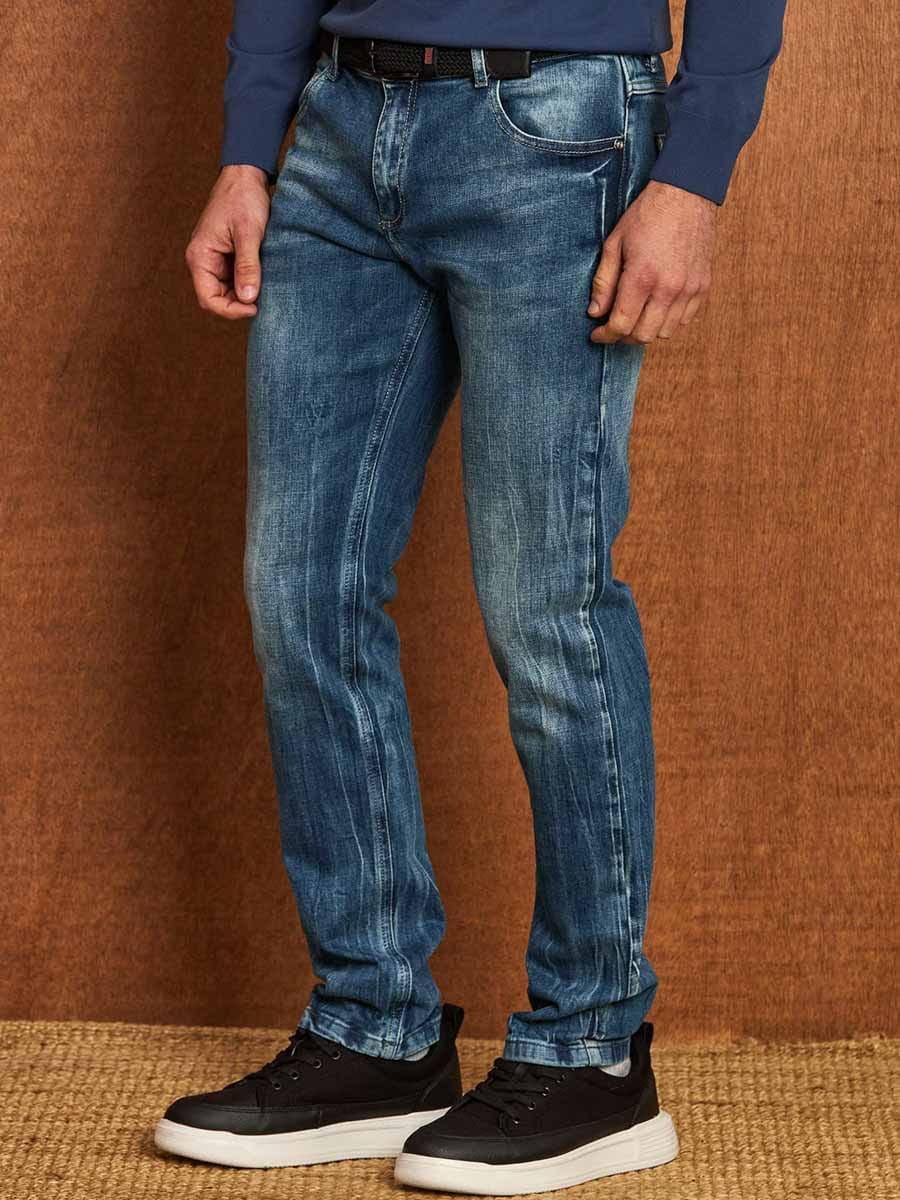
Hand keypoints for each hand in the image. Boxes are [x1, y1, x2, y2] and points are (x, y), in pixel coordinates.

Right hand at [185, 165, 270, 319]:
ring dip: (244, 295)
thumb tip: (248, 299)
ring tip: (266, 288)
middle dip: (238, 305)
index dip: (230, 310)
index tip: (255, 308)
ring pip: (227, 292)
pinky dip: (248, 284)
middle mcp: (202, 261)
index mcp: (199, 256)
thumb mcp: (249, 233)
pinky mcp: (226, 257)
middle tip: (264, 301)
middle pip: (216, 299)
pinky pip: (234, 280)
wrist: (245, 175)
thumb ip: (248, 267)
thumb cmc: (243, 198)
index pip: (208, 299)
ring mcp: (214, 260)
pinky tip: (263, 280)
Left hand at [588, 181, 716, 344]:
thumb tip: (595, 312)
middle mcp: (668, 288)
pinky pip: (684, 319)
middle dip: (624, 337)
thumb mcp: (614, 244)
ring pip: (665, 332)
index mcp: (642, 278)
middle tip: (614, 326)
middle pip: (643, 335)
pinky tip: (656, 307)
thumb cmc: (647, 215)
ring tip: (635, 316)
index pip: (621, 325)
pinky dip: (668, 320)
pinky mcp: (702, 286)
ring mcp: (689, 289)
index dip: (605, 335)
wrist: (686, 194)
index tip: (597, 334)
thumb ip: (604, 282)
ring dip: (646, 330)